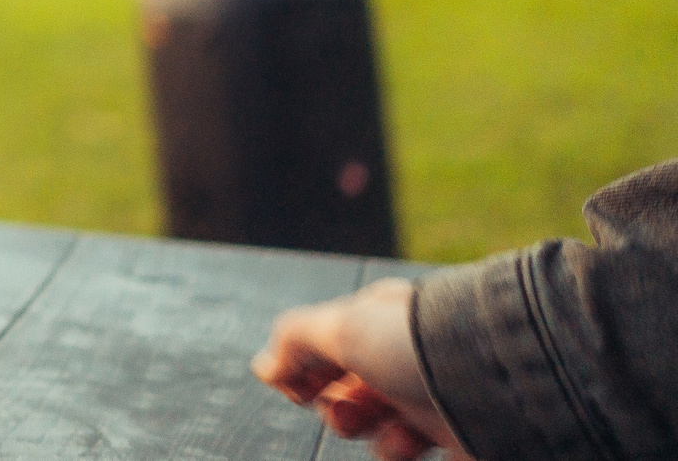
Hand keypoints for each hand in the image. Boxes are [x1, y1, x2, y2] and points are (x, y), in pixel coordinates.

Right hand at [254, 280, 473, 459]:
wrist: (508, 380)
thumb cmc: (418, 345)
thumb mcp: (341, 329)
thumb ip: (294, 341)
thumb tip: (264, 367)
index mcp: (379, 325)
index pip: (328, 350)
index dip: (305, 373)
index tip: (299, 389)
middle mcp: (408, 361)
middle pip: (353, 395)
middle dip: (339, 412)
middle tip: (347, 414)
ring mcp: (437, 401)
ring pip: (388, 433)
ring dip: (381, 443)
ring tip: (398, 442)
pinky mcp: (465, 439)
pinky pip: (426, 457)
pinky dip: (409, 458)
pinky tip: (416, 450)